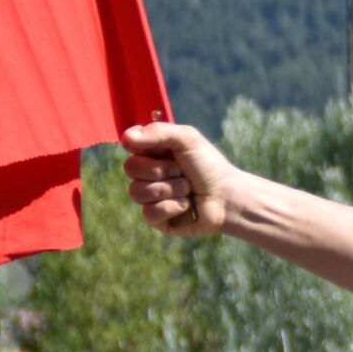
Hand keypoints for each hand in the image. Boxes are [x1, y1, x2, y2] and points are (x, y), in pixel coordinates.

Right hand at [121, 122, 237, 236]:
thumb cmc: (209, 166)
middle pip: (130, 168)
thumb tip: (124, 138)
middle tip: (182, 172)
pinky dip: (171, 207)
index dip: (146, 149)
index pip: (130, 146)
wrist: (227, 198)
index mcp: (153, 152)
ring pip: (137, 192)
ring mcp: (151, 197)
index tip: (167, 151)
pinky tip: (187, 206)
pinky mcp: (157, 219)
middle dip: (160, 170)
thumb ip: (157, 132)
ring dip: (169, 189)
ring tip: (188, 190)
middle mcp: (149, 174)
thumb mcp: (187, 139)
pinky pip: (149, 213)